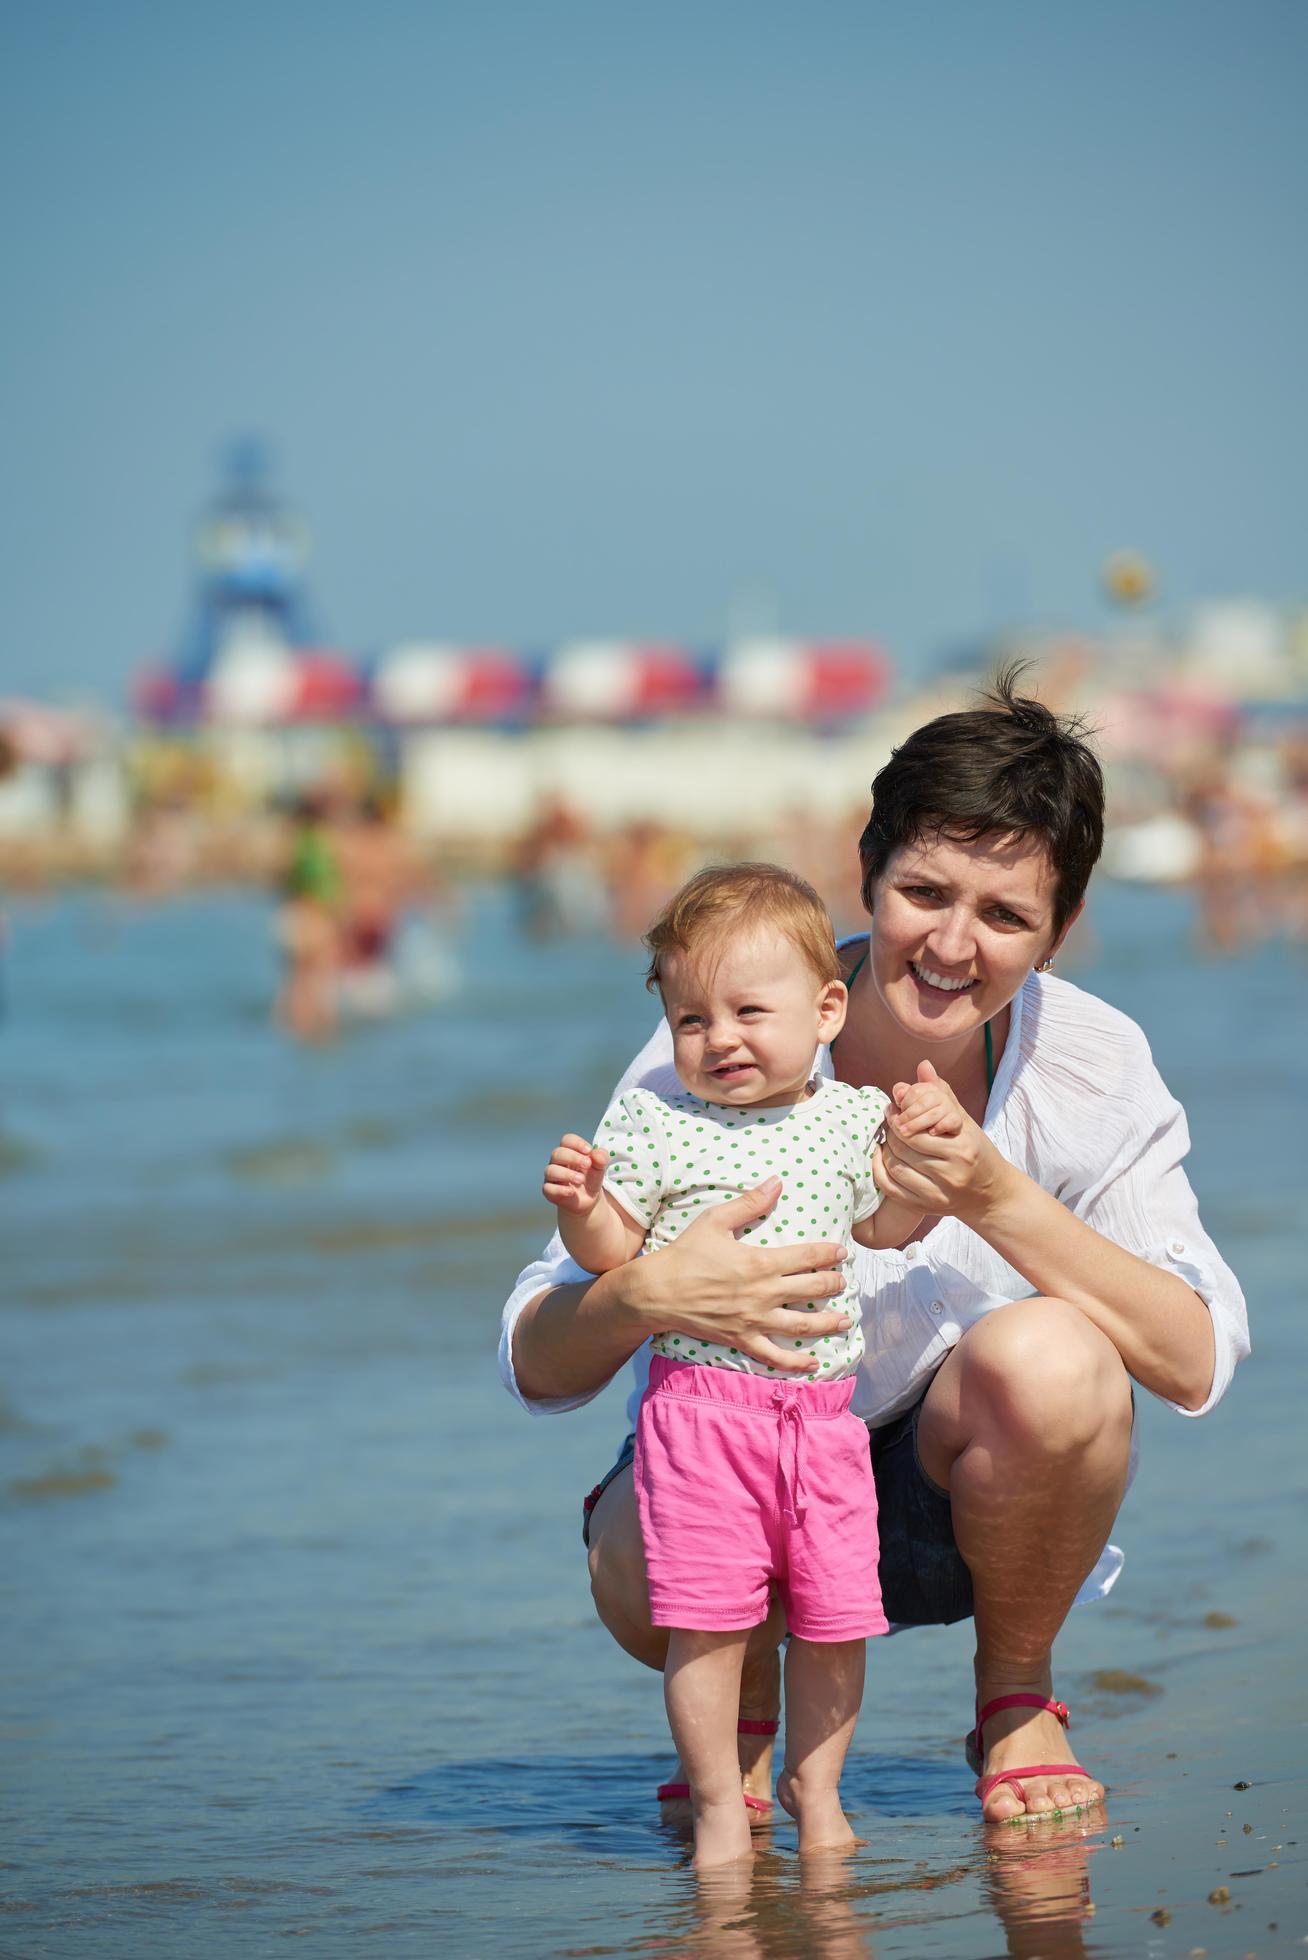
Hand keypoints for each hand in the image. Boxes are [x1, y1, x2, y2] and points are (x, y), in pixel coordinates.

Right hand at [543, 1134, 608, 1214]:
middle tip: (587, 1164)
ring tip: (581, 1180)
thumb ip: (601, 1158)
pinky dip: (560, 1190)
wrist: (588, 1200)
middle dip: (573, 1157)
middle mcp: (557, 1162)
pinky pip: (548, 1189)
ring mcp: (552, 1177)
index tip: (589, 1151)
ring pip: (550, 1170)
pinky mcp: (550, 1192)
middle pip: (557, 1153)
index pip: (566, 1140)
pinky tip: (572, 1192)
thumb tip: (595, 1153)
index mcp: (569, 1152)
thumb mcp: (600, 1168)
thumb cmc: (591, 1179)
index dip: (576, 1143)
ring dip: (567, 1174)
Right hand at [632, 1178, 852, 1374]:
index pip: (807, 1256)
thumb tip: (777, 1182)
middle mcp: (764, 1293)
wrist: (657, 1291)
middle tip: (844, 1281)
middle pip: (812, 1289)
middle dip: (833, 1284)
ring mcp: (754, 1319)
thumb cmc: (685, 1253)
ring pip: (802, 1325)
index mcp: (760, 1262)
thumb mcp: (715, 1219)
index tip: (842, 1252)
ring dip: (828, 1322)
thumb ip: (750, 1202)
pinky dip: (796, 1363)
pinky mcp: (741, 1339)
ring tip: (846, 1319)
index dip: (829, 1253)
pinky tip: (814, 1364)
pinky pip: (774, 1356)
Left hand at [873, 1061, 1015, 1221]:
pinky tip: (882, 1157)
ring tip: (886, 1138)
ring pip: (896, 1166)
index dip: (897, 1117)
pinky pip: (892, 1188)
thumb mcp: (965, 1123)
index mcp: (962, 1147)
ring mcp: (939, 1194)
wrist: (991, 1195)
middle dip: (889, 1131)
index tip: (892, 1108)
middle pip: (903, 1148)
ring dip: (885, 1149)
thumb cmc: (977, 1153)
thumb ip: (943, 1095)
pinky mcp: (927, 1208)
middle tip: (887, 1121)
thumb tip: (923, 1066)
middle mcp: (952, 1172)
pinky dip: (881, 1170)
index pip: (915, 1130)